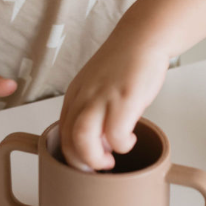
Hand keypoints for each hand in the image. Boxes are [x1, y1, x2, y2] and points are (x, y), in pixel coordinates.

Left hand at [59, 38, 170, 170]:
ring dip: (94, 158)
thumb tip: (101, 143)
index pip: (61, 133)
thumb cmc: (125, 63)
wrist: (143, 37)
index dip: (72, 155)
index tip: (86, 165)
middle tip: (98, 167)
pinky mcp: (125, 97)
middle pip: (69, 139)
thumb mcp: (99, 87)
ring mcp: (104, 96)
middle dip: (81, 163)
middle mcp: (84, 96)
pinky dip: (121, 145)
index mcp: (75, 94)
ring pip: (83, 138)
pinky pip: (116, 134)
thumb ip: (95, 113)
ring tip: (109, 161)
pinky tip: (130, 139)